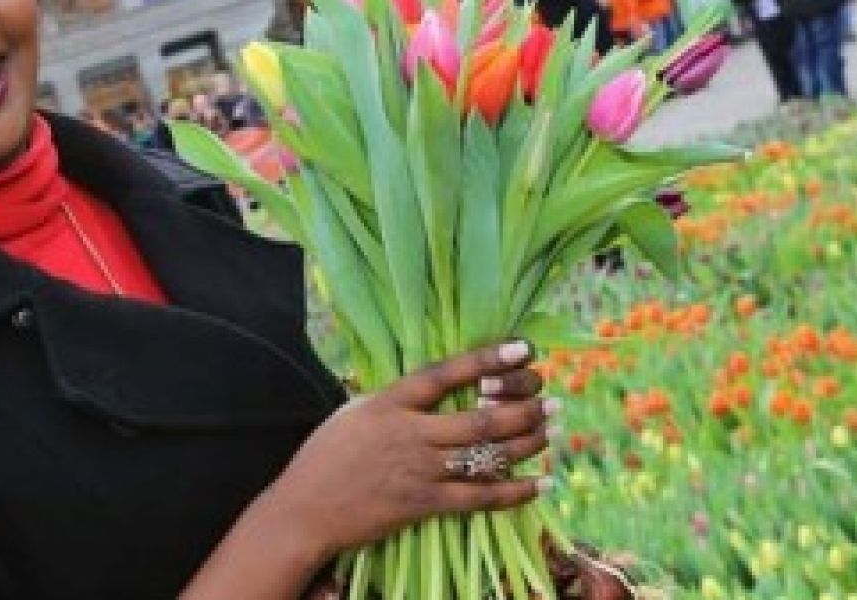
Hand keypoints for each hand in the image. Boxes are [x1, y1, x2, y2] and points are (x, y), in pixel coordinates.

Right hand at [262, 341, 555, 563]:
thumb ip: (395, 400)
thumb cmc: (326, 456)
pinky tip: (540, 483)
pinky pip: (481, 498)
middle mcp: (410, 434)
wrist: (305, 509)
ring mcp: (419, 471)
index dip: (486, 359)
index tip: (521, 347)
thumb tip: (431, 385)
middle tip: (551, 400)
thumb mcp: (355, 412)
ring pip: (488, 455)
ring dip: (528, 442)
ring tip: (551, 430)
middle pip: (481, 418)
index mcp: (390, 402)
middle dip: (525, 408)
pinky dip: (516, 492)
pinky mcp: (424, 504)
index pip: (446, 374)